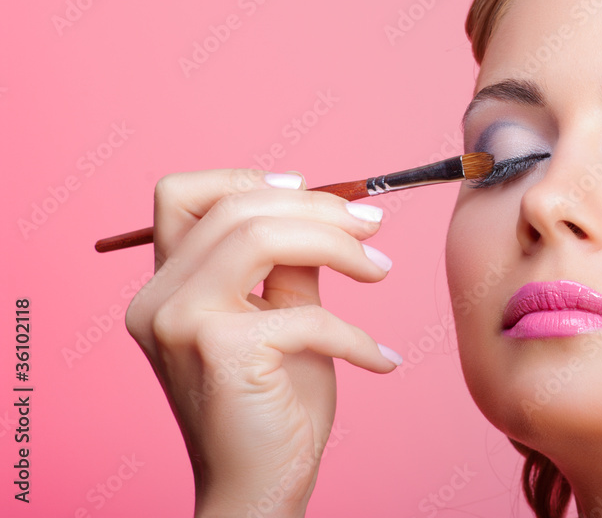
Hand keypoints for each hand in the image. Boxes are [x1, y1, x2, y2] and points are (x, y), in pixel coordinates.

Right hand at [124, 169, 399, 516]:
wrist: (258, 488)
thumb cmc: (272, 406)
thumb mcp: (282, 317)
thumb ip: (289, 265)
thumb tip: (326, 211)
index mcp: (165, 285)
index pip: (182, 194)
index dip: (247, 178)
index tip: (310, 189)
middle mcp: (157, 298)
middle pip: (236, 208)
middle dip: (319, 209)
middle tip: (373, 228)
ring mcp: (180, 321)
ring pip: (262, 236)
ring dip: (338, 246)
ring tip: (381, 272)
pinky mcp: (220, 349)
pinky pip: (307, 314)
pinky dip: (356, 336)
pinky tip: (382, 360)